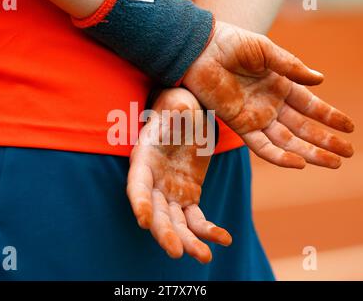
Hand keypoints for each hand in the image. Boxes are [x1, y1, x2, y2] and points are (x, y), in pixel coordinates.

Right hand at [127, 88, 231, 263]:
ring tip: (206, 257)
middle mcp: (154, 181)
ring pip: (176, 222)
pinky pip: (197, 219)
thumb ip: (176, 109)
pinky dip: (209, 230)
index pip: (138, 186)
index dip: (140, 203)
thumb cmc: (179, 107)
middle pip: (156, 212)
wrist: (192, 116)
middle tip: (175, 252)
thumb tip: (180, 111)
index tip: (144, 221)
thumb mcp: (178, 104)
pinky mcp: (188, 197)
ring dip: (188, 240)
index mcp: (144, 159)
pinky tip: (224, 238)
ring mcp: (170, 192)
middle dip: (164, 232)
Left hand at [183, 21, 353, 168]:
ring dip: (310, 153)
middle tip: (347, 153)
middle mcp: (271, 104)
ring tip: (333, 163)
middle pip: (303, 127)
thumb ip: (290, 66)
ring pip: (287, 141)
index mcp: (280, 85)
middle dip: (326, 140)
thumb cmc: (232, 44)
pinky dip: (279, 156)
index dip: (330, 116)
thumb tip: (320, 80)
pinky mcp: (238, 125)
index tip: (350, 127)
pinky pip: (261, 146)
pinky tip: (299, 164)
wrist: (201, 50)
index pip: (310, 105)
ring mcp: (255, 117)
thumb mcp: (265, 50)